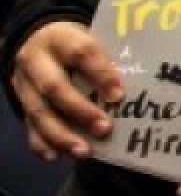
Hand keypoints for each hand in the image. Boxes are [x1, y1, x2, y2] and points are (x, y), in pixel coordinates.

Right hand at [11, 20, 122, 160]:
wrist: (37, 40)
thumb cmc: (75, 43)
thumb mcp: (90, 38)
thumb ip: (107, 58)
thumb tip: (143, 82)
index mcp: (61, 39)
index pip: (81, 53)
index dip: (101, 74)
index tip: (118, 95)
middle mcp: (37, 61)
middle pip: (54, 87)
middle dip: (80, 111)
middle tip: (105, 129)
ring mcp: (24, 84)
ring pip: (38, 112)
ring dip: (62, 135)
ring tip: (84, 151)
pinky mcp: (21, 103)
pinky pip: (28, 126)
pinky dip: (42, 143)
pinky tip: (56, 156)